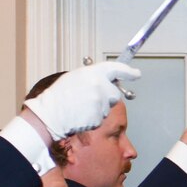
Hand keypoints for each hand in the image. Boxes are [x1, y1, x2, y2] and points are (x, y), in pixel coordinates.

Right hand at [23, 61, 140, 139]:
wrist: (50, 114)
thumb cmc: (59, 96)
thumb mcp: (75, 77)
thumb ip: (93, 77)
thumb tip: (105, 80)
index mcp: (94, 73)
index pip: (117, 69)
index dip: (129, 71)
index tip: (136, 74)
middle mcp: (100, 86)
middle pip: (114, 94)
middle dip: (107, 97)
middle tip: (90, 99)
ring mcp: (100, 103)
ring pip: (107, 107)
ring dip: (98, 108)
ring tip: (80, 107)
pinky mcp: (99, 117)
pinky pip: (101, 118)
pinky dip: (93, 118)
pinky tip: (81, 115)